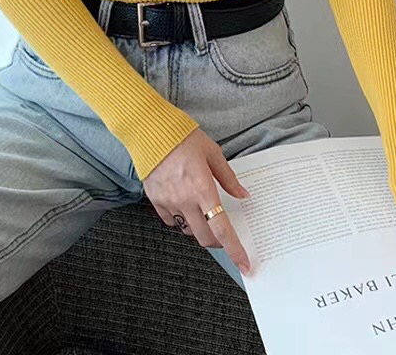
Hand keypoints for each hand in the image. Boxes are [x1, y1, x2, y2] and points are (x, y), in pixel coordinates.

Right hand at [143, 128, 252, 275]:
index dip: (234, 250)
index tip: (244, 265)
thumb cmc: (183, 137)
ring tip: (204, 215)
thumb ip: (228, 178)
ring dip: (200, 230)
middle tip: (225, 236)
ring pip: (188, 231)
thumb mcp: (212, 153)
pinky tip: (185, 207)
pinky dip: (181, 220)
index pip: (221, 228)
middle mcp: (185, 200)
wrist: (151, 131)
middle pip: (205, 237)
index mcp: (203, 188)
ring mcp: (169, 202)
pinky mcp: (156, 200)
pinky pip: (171, 220)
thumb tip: (242, 195)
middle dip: (219, 243)